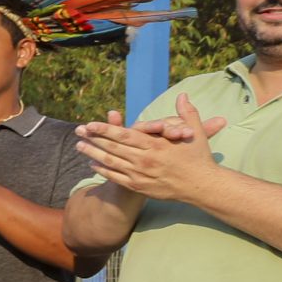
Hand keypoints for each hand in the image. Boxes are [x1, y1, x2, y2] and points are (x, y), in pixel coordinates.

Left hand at [75, 95, 225, 202]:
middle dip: (94, 138)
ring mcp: (141, 174)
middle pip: (113, 147)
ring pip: (111, 163)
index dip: (106, 129)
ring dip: (93, 153)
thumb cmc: (199, 157)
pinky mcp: (139, 187)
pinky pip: (116, 178)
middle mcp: (145, 159)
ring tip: (79, 146)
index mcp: (156, 145)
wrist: (202, 186)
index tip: (91, 124)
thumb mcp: (195, 133)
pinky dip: (102, 170)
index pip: (125, 135)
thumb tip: (182, 95)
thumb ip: (187, 113)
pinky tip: (92, 164)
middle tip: (78, 131)